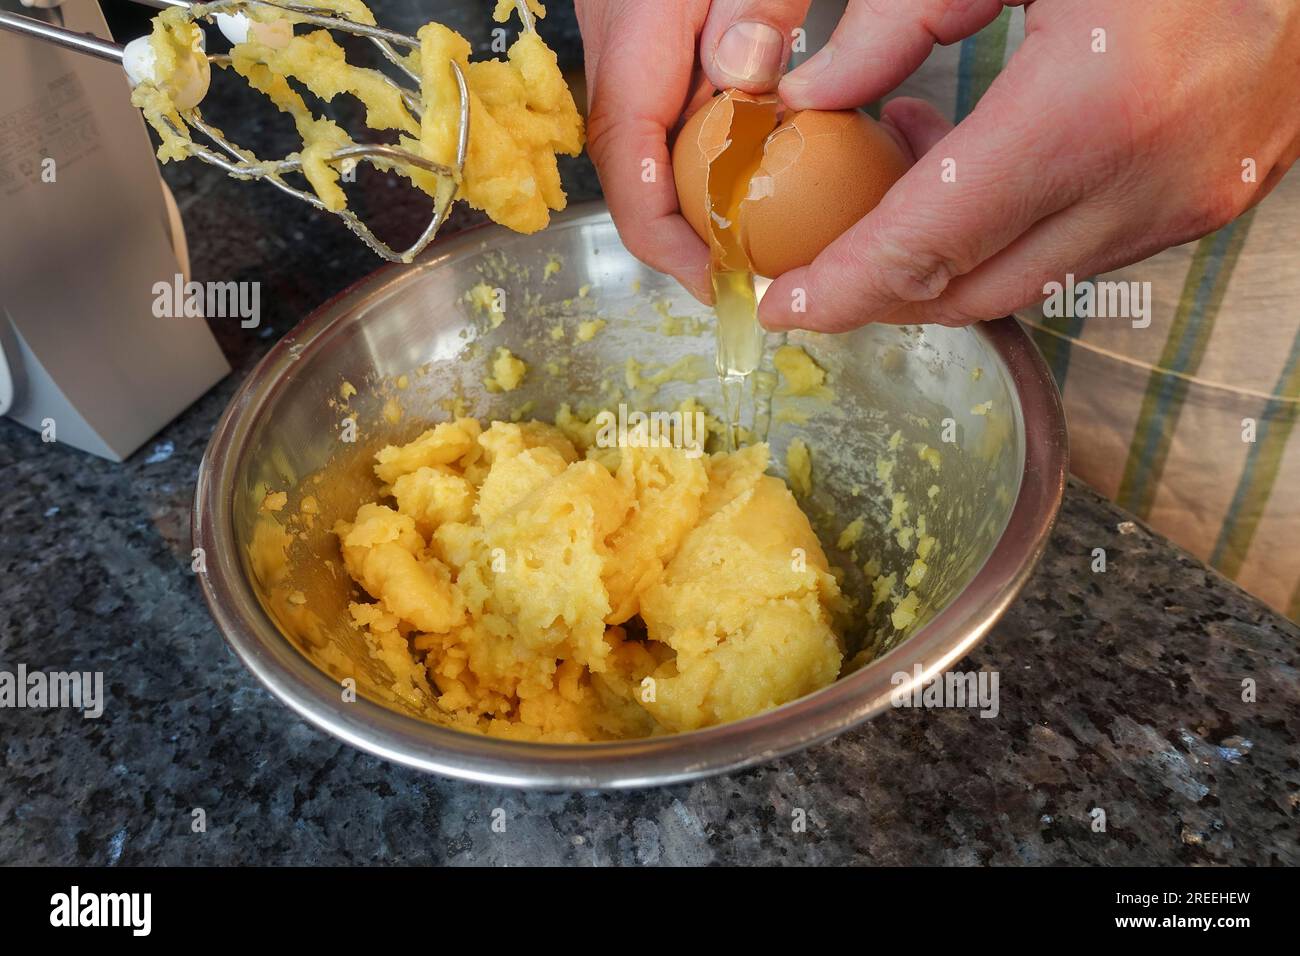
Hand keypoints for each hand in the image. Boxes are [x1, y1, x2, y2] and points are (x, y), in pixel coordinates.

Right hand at [576, 0, 812, 302]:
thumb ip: (751, 5)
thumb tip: (744, 84)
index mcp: (635, 47)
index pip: (632, 178)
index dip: (672, 249)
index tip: (725, 286)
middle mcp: (623, 66)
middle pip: (642, 187)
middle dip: (694, 245)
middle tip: (761, 277)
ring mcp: (635, 64)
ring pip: (658, 163)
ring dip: (704, 209)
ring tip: (766, 244)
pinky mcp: (656, 59)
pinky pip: (675, 130)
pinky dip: (714, 163)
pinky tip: (760, 174)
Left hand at [759, 0, 1299, 330]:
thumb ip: (900, 17)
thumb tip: (807, 92)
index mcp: (1095, 106)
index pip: (929, 243)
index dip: (843, 286)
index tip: (782, 306)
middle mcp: (1152, 178)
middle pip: (972, 289)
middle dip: (880, 291)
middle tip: (816, 257)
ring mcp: (1189, 199)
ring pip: (1026, 282)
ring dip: (945, 255)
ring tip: (896, 170)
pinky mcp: (1207, 200)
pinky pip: (1080, 252)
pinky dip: (1010, 233)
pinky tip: (980, 163)